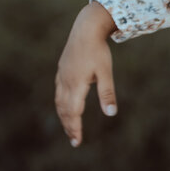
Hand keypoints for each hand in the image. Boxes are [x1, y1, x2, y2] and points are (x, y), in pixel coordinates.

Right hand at [55, 2, 117, 146]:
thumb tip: (111, 114)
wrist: (85, 29)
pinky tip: (65, 107)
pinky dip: (61, 104)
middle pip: (64, 110)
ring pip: (59, 102)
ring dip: (64, 117)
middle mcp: (65, 82)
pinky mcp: (61, 70)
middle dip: (69, 126)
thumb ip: (107, 93)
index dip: (75, 128)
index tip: (77, 141)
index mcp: (76, 84)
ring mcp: (62, 76)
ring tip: (70, 128)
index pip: (74, 112)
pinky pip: (58, 92)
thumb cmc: (98, 51)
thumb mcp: (106, 72)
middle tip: (74, 140)